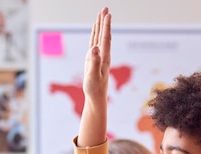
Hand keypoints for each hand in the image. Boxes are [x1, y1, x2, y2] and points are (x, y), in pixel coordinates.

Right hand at [76, 7, 111, 146]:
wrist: (96, 97)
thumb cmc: (94, 88)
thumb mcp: (93, 76)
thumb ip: (94, 61)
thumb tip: (94, 47)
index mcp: (104, 58)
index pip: (105, 38)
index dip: (106, 26)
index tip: (107, 14)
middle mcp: (103, 55)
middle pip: (104, 35)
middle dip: (104, 21)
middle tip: (105, 8)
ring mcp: (99, 57)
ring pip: (99, 38)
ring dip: (100, 26)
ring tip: (101, 15)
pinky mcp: (94, 60)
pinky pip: (95, 43)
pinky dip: (95, 35)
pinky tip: (95, 31)